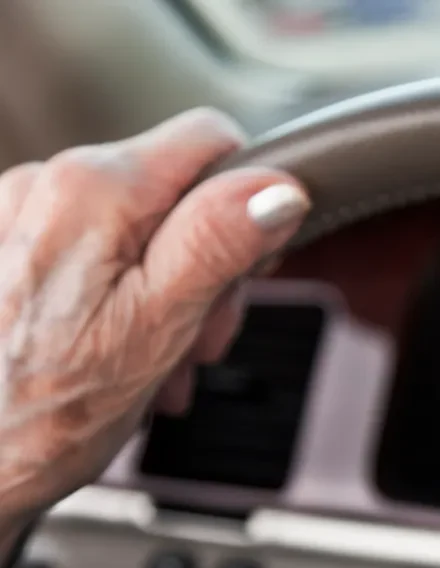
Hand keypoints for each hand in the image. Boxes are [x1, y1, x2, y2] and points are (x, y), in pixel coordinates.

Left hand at [0, 108, 308, 526]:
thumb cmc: (38, 417)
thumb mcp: (156, 329)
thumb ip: (217, 244)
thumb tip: (276, 188)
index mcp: (94, 190)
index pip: (214, 139)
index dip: (250, 204)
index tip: (247, 270)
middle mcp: (48, 184)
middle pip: (179, 190)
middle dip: (208, 266)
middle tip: (198, 338)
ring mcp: (21, 214)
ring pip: (142, 226)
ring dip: (168, 292)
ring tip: (156, 360)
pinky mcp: (9, 247)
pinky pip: (96, 250)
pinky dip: (123, 297)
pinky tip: (120, 352)